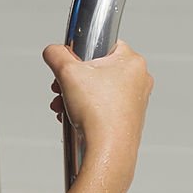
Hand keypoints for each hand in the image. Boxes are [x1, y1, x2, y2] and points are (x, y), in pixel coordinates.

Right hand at [43, 39, 153, 153]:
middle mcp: (139, 79)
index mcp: (132, 61)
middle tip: (62, 88)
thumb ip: (56, 54)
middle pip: (97, 70)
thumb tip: (52, 51)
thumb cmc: (99, 113)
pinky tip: (74, 118)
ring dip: (76, 96)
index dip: (81, 54)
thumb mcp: (67, 72)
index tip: (71, 66)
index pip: (104, 44)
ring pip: (98, 89)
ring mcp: (135, 100)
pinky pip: (103, 106)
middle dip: (73, 80)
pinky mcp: (129, 117)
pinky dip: (87, 110)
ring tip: (65, 106)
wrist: (107, 149)